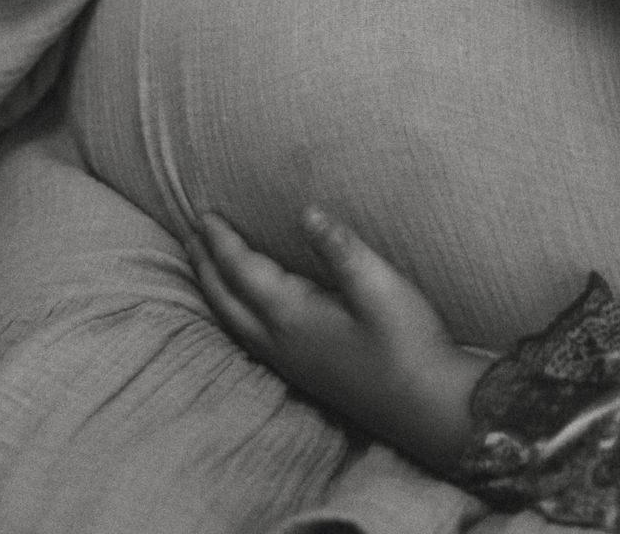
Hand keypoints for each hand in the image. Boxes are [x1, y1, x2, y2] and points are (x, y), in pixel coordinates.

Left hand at [190, 207, 488, 475]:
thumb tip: (306, 211)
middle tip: (190, 234)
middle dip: (206, 265)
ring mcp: (290, 363)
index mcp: (293, 317)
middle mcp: (281, 343)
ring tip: (203, 265)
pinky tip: (243, 310)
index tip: (203, 214)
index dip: (222, 242)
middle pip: (227, 299)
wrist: (429, 408)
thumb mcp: (380, 288)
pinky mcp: (304, 373)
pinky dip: (233, 313)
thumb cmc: (408, 344)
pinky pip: (249, 337)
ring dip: (214, 290)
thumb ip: (340, 249)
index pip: (243, 272)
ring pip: (234, 321)